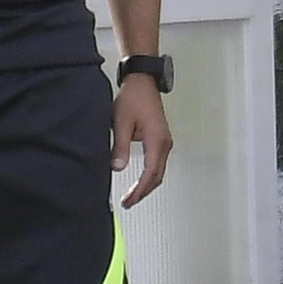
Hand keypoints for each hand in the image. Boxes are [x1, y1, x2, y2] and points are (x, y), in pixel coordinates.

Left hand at [112, 75, 171, 207]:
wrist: (142, 82)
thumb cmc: (134, 97)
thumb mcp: (121, 122)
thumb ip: (120, 146)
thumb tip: (117, 167)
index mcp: (157, 141)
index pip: (150, 174)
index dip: (139, 190)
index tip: (129, 200)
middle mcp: (165, 143)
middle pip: (157, 176)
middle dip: (143, 192)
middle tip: (129, 202)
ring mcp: (165, 141)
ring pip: (158, 171)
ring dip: (147, 184)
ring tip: (133, 195)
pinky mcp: (161, 138)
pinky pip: (158, 162)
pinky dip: (150, 174)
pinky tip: (140, 179)